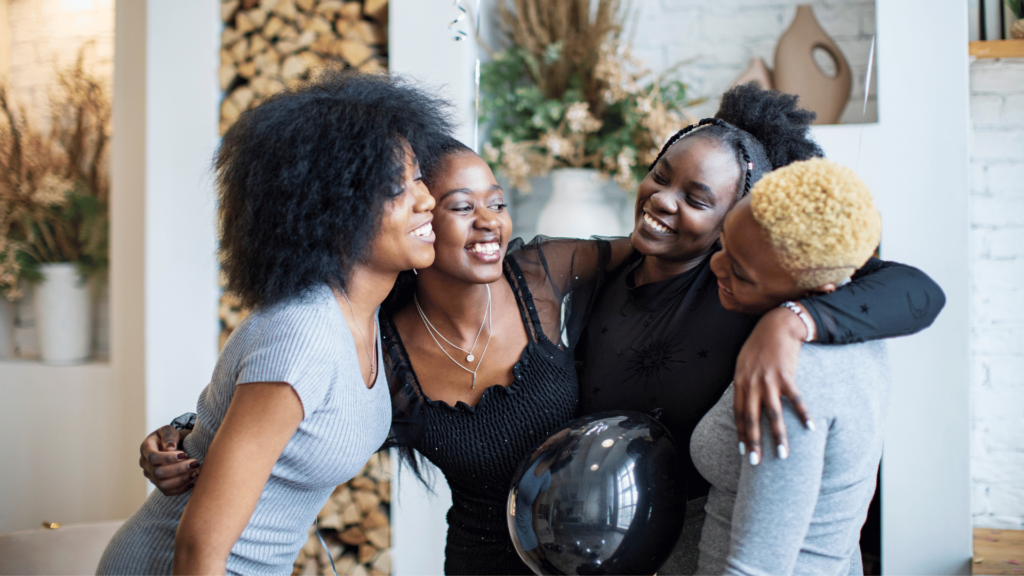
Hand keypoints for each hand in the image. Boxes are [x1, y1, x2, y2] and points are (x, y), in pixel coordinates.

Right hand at [139, 425, 198, 495]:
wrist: (171, 446)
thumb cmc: (169, 436)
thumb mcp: (168, 430)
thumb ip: (168, 436)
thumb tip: (170, 447)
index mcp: (146, 449)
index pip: (153, 458)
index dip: (168, 458)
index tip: (184, 454)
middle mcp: (146, 465)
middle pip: (158, 473)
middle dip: (179, 469)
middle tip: (195, 463)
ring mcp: (151, 476)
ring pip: (163, 485)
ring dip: (181, 480)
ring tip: (196, 473)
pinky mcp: (159, 484)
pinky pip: (168, 492)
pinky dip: (181, 489)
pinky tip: (193, 482)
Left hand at [733, 306, 814, 465]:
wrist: (776, 325)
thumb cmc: (760, 345)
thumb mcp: (743, 364)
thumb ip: (743, 384)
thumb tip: (743, 402)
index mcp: (740, 382)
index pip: (738, 414)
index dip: (740, 434)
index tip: (743, 452)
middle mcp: (751, 383)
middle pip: (752, 419)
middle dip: (753, 443)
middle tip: (756, 463)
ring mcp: (769, 380)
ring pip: (773, 414)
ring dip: (778, 436)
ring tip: (783, 454)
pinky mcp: (786, 375)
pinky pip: (795, 399)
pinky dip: (803, 414)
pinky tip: (810, 428)